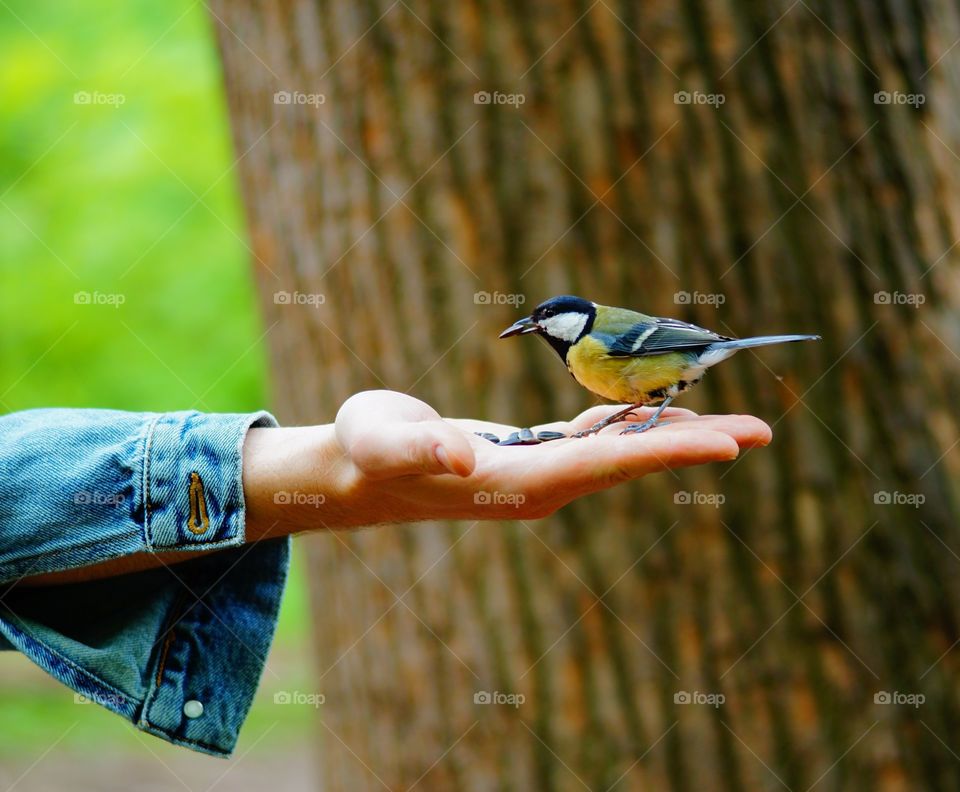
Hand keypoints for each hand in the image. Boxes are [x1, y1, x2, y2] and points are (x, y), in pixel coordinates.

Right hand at [23, 390, 771, 583]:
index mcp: (517, 481)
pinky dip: (631, 424)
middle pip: (628, 462)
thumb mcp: (382, 438)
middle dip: (691, 445)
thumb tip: (463, 453)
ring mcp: (538, 473)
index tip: (727, 444)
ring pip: (617, 452)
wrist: (357, 472)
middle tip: (761, 432)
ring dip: (670, 436)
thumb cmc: (366, 449)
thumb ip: (418, 444)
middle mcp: (539, 484)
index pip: (605, 464)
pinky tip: (656, 409)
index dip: (665, 451)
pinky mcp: (531, 457)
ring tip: (731, 423)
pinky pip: (595, 439)